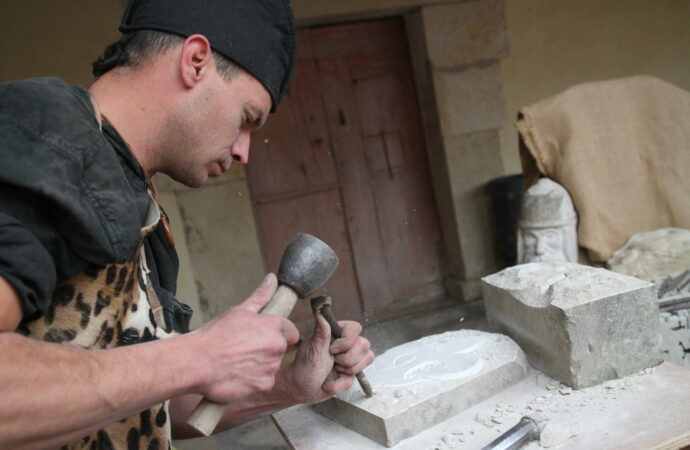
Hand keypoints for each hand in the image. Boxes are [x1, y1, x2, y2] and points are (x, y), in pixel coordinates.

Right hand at [193, 273, 298, 402]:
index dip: (278, 333)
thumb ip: (261, 296)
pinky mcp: (264, 385)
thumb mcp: (239, 311)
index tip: (263, 336)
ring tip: (238, 362)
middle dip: (267, 349)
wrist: (197, 362)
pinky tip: (237, 374)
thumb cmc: (215, 335)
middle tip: (244, 349)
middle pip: (280, 349)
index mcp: (273, 326)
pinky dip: (254, 380)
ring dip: (260, 365)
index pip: (291, 331)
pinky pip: (264, 382)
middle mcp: (276, 346)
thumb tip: (272, 279)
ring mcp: (271, 367)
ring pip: (272, 366)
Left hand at [280, 314, 374, 403]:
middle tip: (331, 361)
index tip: (332, 350)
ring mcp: (351, 356)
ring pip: (367, 358)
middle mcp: (346, 342)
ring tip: (332, 370)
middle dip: (346, 359)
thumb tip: (319, 312)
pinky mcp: (353, 370)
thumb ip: (321, 331)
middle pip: (364, 344)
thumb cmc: (305, 367)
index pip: (356, 328)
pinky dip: (343, 381)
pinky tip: (332, 380)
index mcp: (336, 332)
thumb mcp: (314, 349)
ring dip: (347, 370)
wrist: (302, 390)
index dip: (347, 342)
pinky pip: (359, 375)